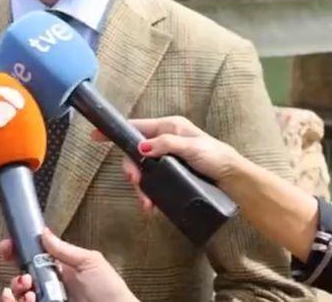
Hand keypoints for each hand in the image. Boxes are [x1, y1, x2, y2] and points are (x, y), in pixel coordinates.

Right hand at [0, 229, 137, 301]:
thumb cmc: (109, 290)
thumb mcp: (89, 262)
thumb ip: (64, 249)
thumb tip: (44, 233)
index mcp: (59, 270)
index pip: (32, 258)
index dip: (17, 251)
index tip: (8, 247)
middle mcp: (50, 287)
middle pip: (21, 278)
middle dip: (16, 276)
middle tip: (25, 279)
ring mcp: (47, 300)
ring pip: (19, 296)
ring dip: (17, 291)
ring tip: (29, 293)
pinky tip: (26, 301)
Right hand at [94, 116, 240, 212]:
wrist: (235, 180)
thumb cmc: (217, 158)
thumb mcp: (192, 148)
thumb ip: (166, 145)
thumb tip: (141, 147)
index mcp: (169, 127)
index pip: (137, 126)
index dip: (116, 132)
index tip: (96, 136)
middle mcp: (165, 140)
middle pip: (135, 153)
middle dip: (132, 170)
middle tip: (136, 185)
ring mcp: (167, 158)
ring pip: (142, 170)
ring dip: (141, 187)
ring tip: (147, 205)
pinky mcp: (171, 174)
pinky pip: (152, 182)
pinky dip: (149, 193)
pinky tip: (152, 205)